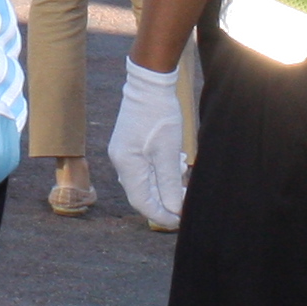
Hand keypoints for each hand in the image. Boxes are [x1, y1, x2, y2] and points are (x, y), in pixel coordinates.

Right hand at [106, 58, 187, 229]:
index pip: (141, 201)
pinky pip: (144, 169)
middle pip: (141, 193)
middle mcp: (121, 161)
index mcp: (127, 164)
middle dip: (164, 202)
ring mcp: (124, 153)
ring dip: (164, 188)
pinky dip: (160, 174)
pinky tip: (176, 167)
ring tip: (183, 184)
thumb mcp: (168, 151)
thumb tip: (173, 208)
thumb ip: (169, 182)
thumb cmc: (159, 116)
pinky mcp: (131, 146)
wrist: (150, 84)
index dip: (160, 214)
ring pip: (144, 181)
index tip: (179, 221)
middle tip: (185, 207)